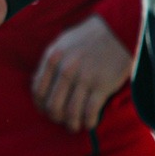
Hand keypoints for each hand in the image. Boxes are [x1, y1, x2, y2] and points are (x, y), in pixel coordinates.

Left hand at [32, 13, 131, 132]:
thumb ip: (49, 62)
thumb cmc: (88, 38)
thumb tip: (38, 83)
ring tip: (75, 125)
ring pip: (71, 112)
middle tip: (62, 119)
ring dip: (72, 124)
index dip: (40, 105)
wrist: (116, 30)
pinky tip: (89, 123)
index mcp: (52, 58)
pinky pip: (90, 112)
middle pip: (53, 105)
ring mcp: (84, 78)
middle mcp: (66, 69)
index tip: (46, 110)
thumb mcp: (62, 43)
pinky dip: (88, 122)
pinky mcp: (102, 86)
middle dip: (56, 117)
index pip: (38, 90)